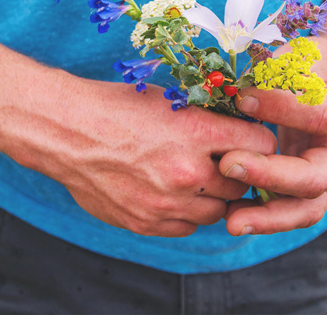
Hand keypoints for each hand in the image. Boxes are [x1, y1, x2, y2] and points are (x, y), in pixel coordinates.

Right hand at [32, 76, 277, 237]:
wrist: (66, 132)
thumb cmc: (115, 108)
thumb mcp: (167, 100)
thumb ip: (205, 120)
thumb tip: (237, 131)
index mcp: (196, 132)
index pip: (260, 144)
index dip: (258, 141)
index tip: (251, 140)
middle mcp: (187, 172)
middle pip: (242, 183)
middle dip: (236, 172)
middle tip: (223, 161)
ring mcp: (167, 203)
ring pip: (217, 212)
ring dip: (213, 197)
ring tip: (195, 180)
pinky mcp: (147, 223)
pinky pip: (186, 227)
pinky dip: (186, 214)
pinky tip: (172, 194)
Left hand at [217, 36, 326, 235]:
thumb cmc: (320, 61)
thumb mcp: (304, 55)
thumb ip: (278, 73)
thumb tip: (239, 92)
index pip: (321, 117)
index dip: (282, 108)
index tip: (242, 98)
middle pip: (315, 178)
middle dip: (269, 176)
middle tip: (227, 164)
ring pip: (308, 208)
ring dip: (269, 217)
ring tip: (231, 221)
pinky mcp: (312, 184)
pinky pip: (292, 207)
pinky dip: (263, 214)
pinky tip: (230, 214)